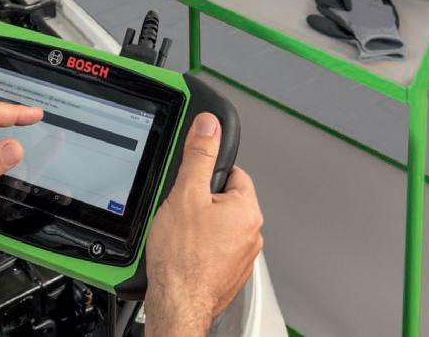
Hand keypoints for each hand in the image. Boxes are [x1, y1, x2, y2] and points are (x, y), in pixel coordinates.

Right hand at [144, 113, 262, 335]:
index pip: (232, 173)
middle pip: (222, 201)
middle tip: (178, 212)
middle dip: (199, 203)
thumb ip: (199, 156)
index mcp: (247, 210)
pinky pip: (212, 250)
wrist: (177, 303)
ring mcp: (241, 256)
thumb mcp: (186, 194)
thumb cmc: (182, 258)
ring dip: (197, 227)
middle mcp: (251, 233)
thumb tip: (209, 126)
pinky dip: (197, 249)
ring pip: (216, 227)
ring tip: (177, 236)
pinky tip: (180, 253)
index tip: (191, 181)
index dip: (207, 174)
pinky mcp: (228, 273)